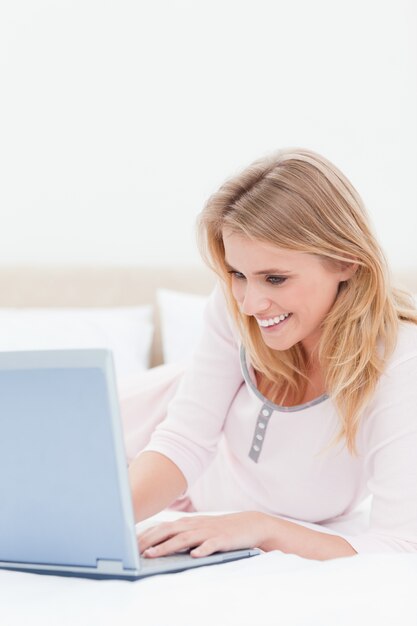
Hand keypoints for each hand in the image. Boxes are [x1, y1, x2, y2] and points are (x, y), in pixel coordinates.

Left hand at [137, 512, 270, 557]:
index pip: (160, 528)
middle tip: (131, 551)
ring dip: (167, 546)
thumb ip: (178, 536)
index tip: (126, 545)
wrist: (248, 525)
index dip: (143, 536)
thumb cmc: (217, 530)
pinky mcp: (222, 539)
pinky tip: (195, 555)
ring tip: (152, 554)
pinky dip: (202, 550)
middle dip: (148, 541)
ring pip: (184, 539)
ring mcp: (207, 532)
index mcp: (186, 523)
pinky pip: (211, 545)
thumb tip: (154, 545)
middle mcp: (193, 525)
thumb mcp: (196, 531)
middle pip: (167, 531)